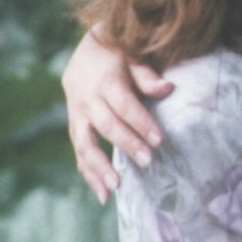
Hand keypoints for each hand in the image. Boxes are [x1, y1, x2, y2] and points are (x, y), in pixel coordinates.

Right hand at [61, 29, 171, 203]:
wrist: (89, 47)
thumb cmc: (120, 53)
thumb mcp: (134, 56)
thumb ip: (147, 74)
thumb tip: (167, 88)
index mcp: (104, 79)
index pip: (123, 104)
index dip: (141, 122)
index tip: (160, 140)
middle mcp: (86, 97)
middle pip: (105, 124)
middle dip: (126, 144)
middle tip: (148, 162)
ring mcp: (76, 112)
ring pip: (84, 142)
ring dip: (99, 166)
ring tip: (117, 187)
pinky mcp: (74, 123)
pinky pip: (78, 151)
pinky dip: (89, 172)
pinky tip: (102, 194)